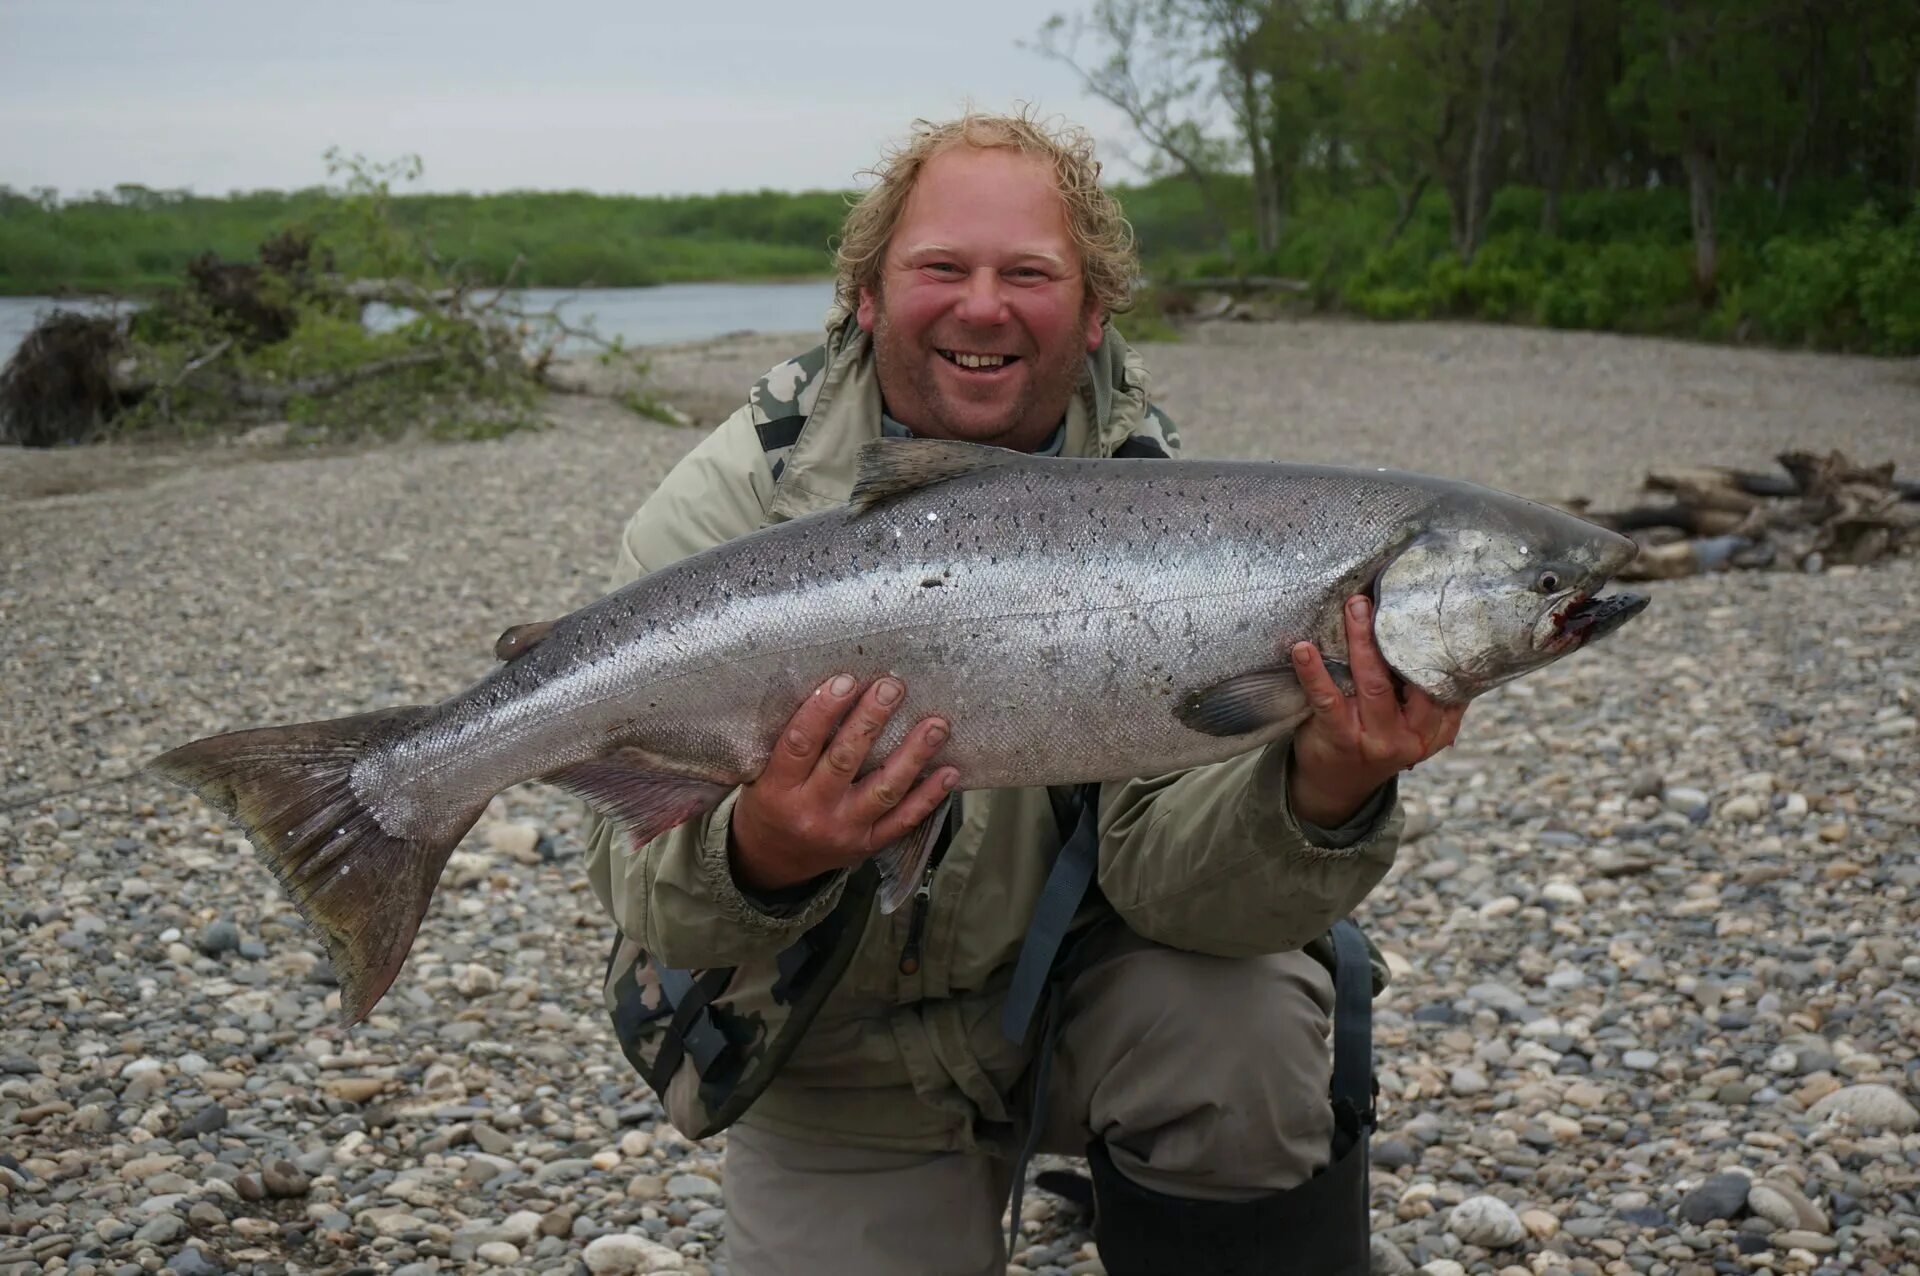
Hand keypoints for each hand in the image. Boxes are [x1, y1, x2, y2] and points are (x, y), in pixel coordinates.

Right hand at [730, 674, 957, 892]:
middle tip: (892, 688)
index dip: (822, 710)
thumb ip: (791, 744)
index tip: (846, 680)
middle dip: (871, 721)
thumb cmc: (769, 804)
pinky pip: (903, 820)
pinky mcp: (868, 844)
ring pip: (884, 790)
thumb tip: (830, 690)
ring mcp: (844, 830)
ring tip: (936, 725)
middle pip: (845, 760)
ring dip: (913, 755)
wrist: (771, 862)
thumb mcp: (761, 774)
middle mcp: (812, 811)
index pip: (800, 744)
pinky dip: (929, 796)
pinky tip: (949, 772)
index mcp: (778, 789)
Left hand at [1287, 596, 1466, 826]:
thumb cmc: (1376, 740)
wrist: (1336, 786)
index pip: (1446, 682)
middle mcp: (1412, 736)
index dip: (1437, 644)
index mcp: (1436, 728)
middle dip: (1397, 634)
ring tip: (1354, 608)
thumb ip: (1428, 695)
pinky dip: (1313, 672)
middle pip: (1411, 677)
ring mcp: (1376, 739)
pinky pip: (1326, 701)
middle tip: (1382, 597)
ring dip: (1362, 641)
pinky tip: (1303, 649)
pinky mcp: (1340, 738)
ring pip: (1373, 684)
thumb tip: (1438, 634)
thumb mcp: (1413, 726)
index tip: (1428, 606)